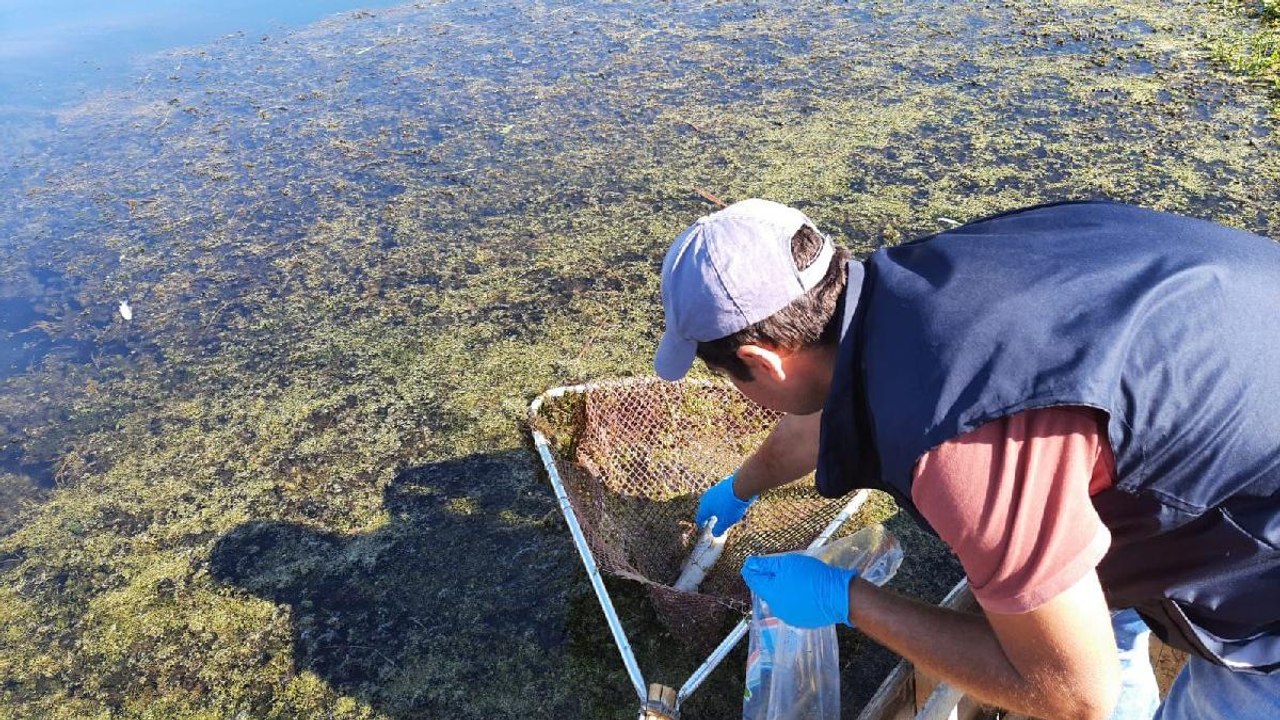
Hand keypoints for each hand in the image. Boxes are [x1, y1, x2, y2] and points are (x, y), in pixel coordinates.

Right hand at [695, 473, 754, 536]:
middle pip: (705, 508)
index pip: (700, 518)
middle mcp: (707, 498)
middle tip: (710, 520)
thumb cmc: (731, 507)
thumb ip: (719, 529)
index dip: (701, 524)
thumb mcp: (726, 522)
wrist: (741, 486)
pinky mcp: (722, 484)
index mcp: (705, 508)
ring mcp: (714, 490)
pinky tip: (728, 503)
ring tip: (720, 511)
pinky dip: (721, 500)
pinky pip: (719, 495)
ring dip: (715, 506)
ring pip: (712, 500)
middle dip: (707, 514)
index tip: (702, 527)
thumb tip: (714, 534)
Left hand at [741, 554, 857, 627]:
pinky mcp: (801, 621)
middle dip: (770, 580)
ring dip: (783, 590)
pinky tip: (804, 591)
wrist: (837, 595)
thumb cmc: (812, 577)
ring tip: (796, 579)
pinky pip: (792, 607)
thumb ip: (767, 565)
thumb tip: (750, 564)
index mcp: (771, 594)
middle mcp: (776, 608)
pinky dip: (794, 599)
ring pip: (780, 600)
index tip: (750, 564)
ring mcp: (789, 617)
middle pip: (767, 591)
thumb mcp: (788, 564)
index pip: (754, 581)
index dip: (751, 570)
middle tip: (780, 568)